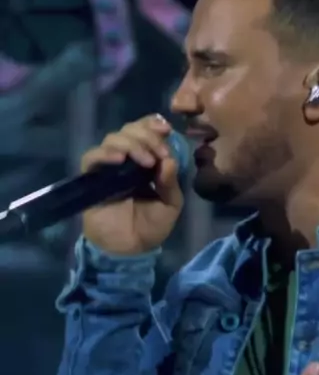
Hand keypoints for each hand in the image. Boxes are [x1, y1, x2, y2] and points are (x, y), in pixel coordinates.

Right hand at [81, 114, 183, 254]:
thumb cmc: (150, 227)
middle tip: (158, 153)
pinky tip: (119, 160)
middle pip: (130, 130)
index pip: (146, 131)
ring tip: (145, 161)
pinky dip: (105, 153)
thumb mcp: (170, 205)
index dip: (154, 124)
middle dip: (147, 136)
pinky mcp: (92, 177)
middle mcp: (127, 159)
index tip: (166, 129)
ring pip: (113, 139)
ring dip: (131, 144)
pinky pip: (92, 157)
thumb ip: (170, 182)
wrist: (129, 249)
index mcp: (147, 161)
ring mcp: (108, 166)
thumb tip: (168, 159)